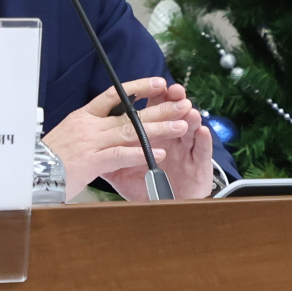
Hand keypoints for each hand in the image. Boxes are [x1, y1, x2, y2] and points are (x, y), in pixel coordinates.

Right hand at [41, 77, 192, 200]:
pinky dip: (141, 154)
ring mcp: (90, 142)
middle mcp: (89, 126)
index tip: (159, 83)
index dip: (138, 87)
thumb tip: (108, 129)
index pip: (115, 95)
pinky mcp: (90, 162)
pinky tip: (159, 155)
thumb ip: (89, 132)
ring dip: (158, 129)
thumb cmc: (47, 160)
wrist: (29, 173)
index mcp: (83, 117)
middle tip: (183, 103)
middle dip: (159, 108)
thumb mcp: (68, 137)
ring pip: (130, 131)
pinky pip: (120, 155)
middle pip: (130, 113)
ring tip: (180, 125)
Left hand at [100, 81, 212, 200]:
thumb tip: (88, 145)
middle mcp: (171, 137)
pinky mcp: (200, 165)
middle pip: (173, 114)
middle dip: (173, 101)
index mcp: (151, 134)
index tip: (152, 85)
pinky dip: (203, 140)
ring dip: (190, 116)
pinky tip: (202, 130)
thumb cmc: (146, 185)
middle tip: (174, 90)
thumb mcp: (123, 172)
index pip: (151, 110)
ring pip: (190, 128)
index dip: (153, 97)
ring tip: (188, 108)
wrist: (167, 205)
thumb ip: (109, 156)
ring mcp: (187, 149)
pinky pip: (203, 151)